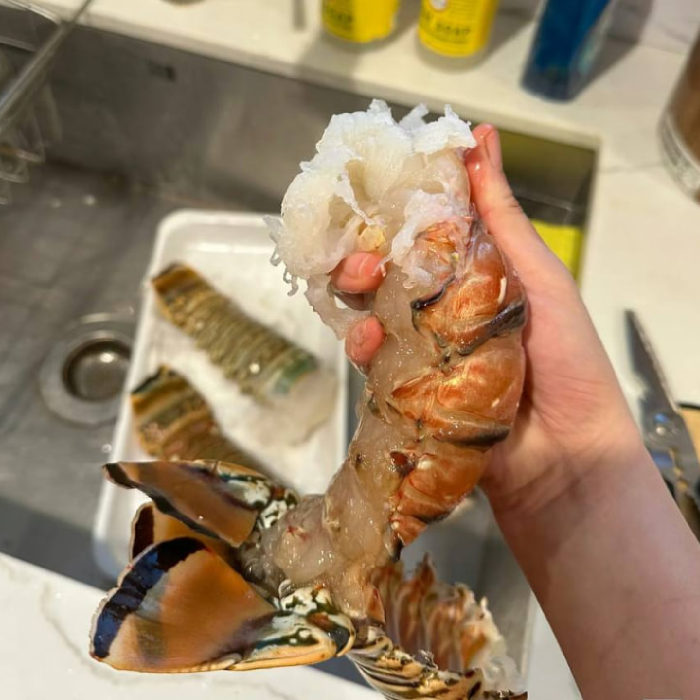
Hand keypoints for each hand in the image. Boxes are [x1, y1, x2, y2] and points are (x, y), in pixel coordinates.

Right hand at [331, 124, 643, 518]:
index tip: (371, 197)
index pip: (425, 237)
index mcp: (475, 278)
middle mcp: (445, 312)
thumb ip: (502, 217)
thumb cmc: (567, 361)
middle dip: (365, 258)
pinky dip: (362, 346)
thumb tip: (480, 139)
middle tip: (359, 256)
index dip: (395, 216)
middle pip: (389, 276)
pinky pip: (374, 363)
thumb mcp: (538, 278)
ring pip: (373, 314)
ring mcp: (424, 352)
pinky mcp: (408, 392)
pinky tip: (363, 340)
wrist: (567, 456)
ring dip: (356, 298)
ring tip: (356, 289)